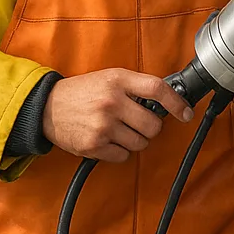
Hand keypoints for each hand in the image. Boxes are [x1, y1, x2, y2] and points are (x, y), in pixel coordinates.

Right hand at [42, 69, 193, 162]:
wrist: (47, 107)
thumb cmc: (83, 92)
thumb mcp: (110, 78)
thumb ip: (135, 86)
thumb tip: (168, 100)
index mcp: (117, 80)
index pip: (156, 89)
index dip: (176, 102)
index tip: (186, 113)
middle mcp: (111, 102)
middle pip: (153, 125)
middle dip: (150, 127)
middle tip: (138, 123)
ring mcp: (103, 126)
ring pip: (140, 143)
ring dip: (135, 140)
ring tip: (118, 129)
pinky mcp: (94, 146)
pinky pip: (123, 156)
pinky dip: (119, 151)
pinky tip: (107, 139)